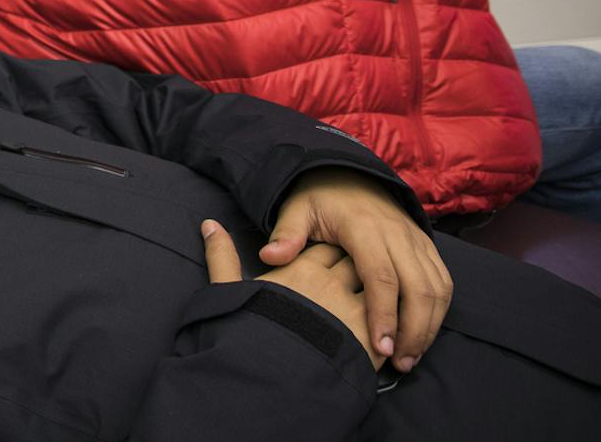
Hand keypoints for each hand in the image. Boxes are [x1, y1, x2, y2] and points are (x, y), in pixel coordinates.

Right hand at [203, 221, 382, 370]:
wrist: (269, 377)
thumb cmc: (247, 333)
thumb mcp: (228, 291)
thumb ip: (222, 257)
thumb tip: (209, 224)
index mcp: (301, 270)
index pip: (327, 248)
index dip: (331, 253)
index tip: (332, 260)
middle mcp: (332, 286)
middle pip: (357, 265)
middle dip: (361, 270)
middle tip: (358, 282)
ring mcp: (355, 314)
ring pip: (380, 293)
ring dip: (379, 299)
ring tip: (374, 311)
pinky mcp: (371, 343)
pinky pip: (391, 326)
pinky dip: (390, 327)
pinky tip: (384, 336)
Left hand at [263, 170, 450, 371]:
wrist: (348, 175)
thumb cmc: (319, 199)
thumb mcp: (296, 209)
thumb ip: (286, 234)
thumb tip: (270, 256)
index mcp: (363, 228)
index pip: (381, 277)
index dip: (383, 315)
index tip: (378, 348)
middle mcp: (397, 234)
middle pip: (418, 288)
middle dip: (412, 330)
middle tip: (397, 362)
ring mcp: (416, 240)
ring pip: (437, 288)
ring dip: (428, 326)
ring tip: (408, 357)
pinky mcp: (427, 246)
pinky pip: (443, 282)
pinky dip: (438, 311)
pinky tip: (421, 335)